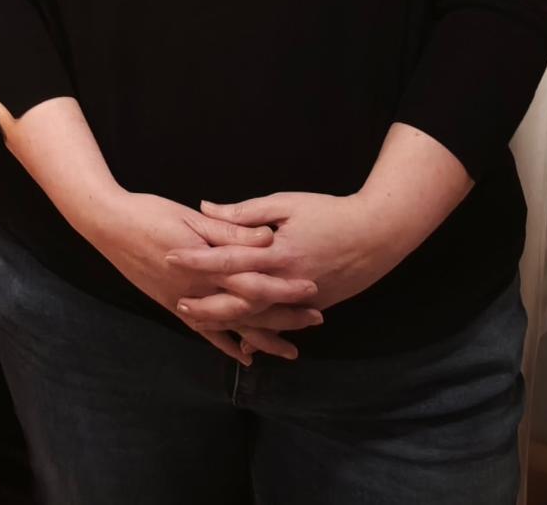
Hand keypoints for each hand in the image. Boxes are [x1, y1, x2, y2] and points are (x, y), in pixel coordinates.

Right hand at [73, 187, 318, 365]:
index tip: (312, 289)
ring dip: (261, 337)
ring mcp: (183, 301)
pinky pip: (203, 331)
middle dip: (283, 316)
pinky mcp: (172, 305)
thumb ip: (230, 230)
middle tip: (316, 319)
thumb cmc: (149, 213)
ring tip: (290, 349)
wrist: (107, 224)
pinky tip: (244, 356)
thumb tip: (267, 236)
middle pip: (249, 309)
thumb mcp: (191, 217)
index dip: (284, 286)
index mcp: (205, 263)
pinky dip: (225, 344)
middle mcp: (197, 289)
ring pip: (230, 326)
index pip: (253, 280)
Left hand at [171, 191, 410, 312]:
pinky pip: (280, 324)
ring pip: (258, 319)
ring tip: (200, 321)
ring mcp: (301, 299)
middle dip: (207, 304)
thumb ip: (245, 212)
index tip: (169, 256)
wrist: (377, 234)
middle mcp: (287, 281)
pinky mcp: (313, 307)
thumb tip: (205, 207)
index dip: (197, 258)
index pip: (228, 258)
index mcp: (277, 252)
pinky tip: (242, 342)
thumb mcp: (286, 203)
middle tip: (177, 303)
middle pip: (238, 300)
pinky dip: (260, 333)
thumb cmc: (330, 212)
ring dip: (227, 322)